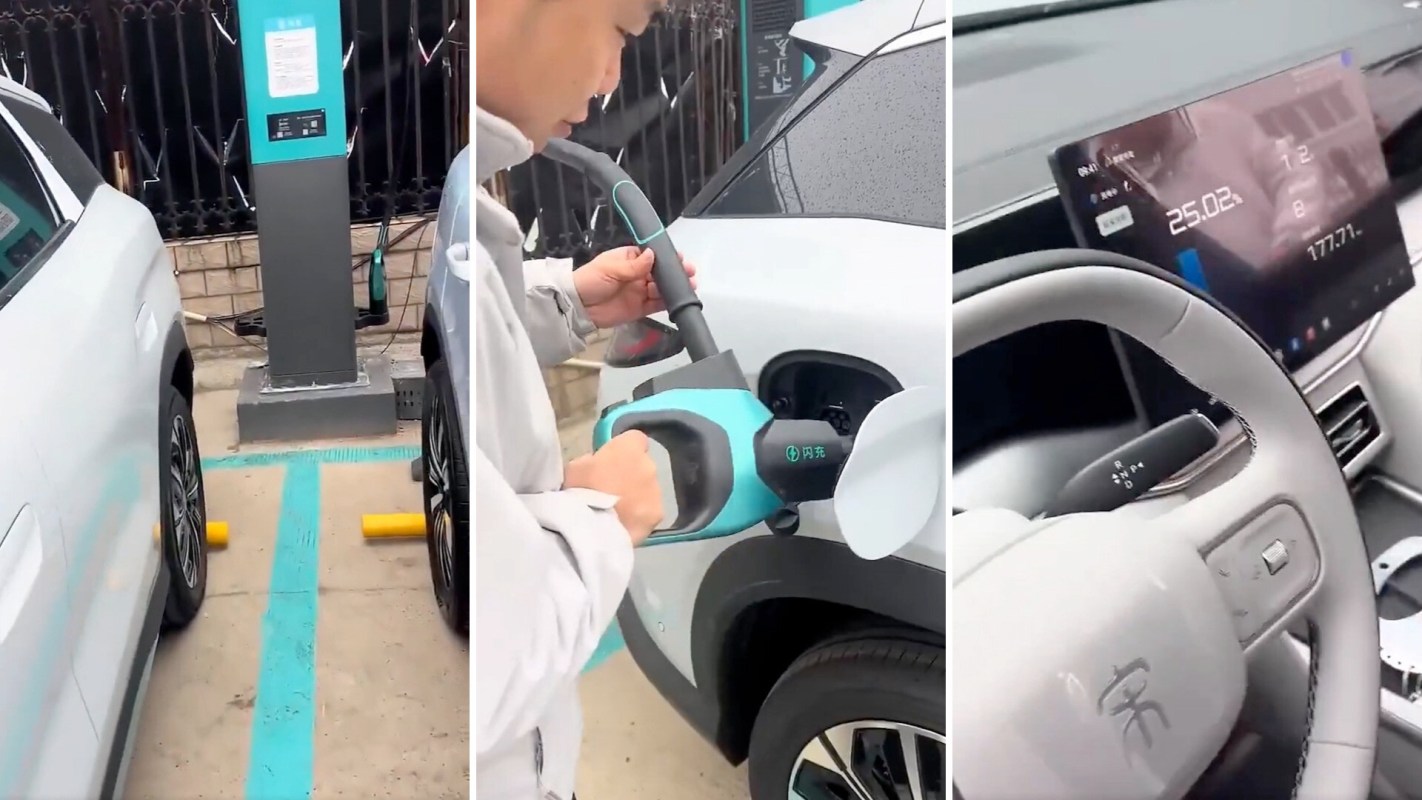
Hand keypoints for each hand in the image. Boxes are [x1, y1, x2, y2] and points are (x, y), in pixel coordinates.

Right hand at [564, 430, 663, 544]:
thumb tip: (599, 466)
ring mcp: (656, 491)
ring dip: (636, 496)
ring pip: (648, 489)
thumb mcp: (575, 467)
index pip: (636, 439)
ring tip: (617, 511)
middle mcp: (648, 466)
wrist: (591, 529)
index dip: (624, 449)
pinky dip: (640, 516)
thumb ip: (592, 461)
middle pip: (643, 466)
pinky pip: (649, 511)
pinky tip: (624, 524)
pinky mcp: (657, 515)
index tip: (612, 461)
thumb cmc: (578, 492)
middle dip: (630, 475)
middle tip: (611, 490)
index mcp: (628, 449)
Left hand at [573, 246, 697, 328]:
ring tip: (689, 286)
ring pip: (662, 288)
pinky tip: (677, 299)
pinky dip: (668, 302)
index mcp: (629, 259)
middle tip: (689, 272)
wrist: (578, 307)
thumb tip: (652, 255)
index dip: (666, 257)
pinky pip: (657, 304)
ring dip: (675, 287)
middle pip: (661, 272)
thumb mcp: (610, 268)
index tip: (679, 258)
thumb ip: (633, 265)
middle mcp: (637, 274)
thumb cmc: (590, 281)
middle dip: (675, 272)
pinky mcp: (640, 309)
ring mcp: (640, 292)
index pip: (652, 256)